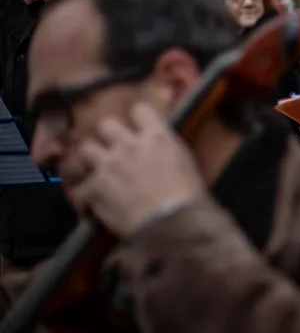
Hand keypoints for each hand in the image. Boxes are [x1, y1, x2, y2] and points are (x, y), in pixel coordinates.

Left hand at [67, 102, 204, 237]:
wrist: (172, 222)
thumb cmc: (188, 195)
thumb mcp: (185, 162)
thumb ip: (167, 148)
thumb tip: (160, 144)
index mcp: (156, 136)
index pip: (140, 109)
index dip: (139, 118)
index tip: (140, 127)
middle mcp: (128, 145)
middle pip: (106, 124)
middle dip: (109, 135)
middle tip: (115, 148)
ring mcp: (108, 165)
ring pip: (85, 148)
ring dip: (90, 159)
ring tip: (97, 171)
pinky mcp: (94, 188)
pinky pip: (79, 188)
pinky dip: (85, 195)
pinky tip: (91, 203)